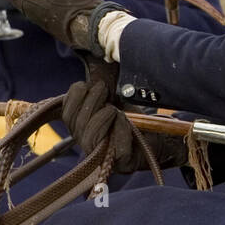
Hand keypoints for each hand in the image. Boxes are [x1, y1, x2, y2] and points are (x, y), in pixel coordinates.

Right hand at [63, 77, 187, 174]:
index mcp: (81, 126)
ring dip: (105, 114)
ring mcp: (100, 154)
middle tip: (106, 92)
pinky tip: (128, 122)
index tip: (90, 85)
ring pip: (90, 134)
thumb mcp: (114, 99)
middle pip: (75, 121)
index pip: (66, 112)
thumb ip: (99, 89)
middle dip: (92, 100)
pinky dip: (121, 128)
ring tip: (117, 110)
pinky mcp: (119, 163)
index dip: (75, 95)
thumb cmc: (133, 118)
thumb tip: (93, 62)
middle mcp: (85, 142)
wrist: (158, 137)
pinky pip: (114, 145)